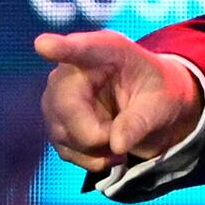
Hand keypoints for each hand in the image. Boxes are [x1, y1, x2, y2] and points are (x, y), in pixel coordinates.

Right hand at [35, 30, 200, 173]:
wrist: (149, 104)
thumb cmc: (156, 92)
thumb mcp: (160, 103)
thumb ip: (140, 121)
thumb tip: (116, 145)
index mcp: (105, 51)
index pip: (80, 49)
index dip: (61, 48)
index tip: (43, 45)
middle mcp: (72, 70)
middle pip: (65, 106)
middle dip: (96, 134)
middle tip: (124, 138)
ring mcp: (57, 98)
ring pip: (64, 134)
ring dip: (98, 149)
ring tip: (122, 137)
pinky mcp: (56, 124)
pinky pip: (67, 151)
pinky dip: (93, 159)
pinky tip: (110, 148)